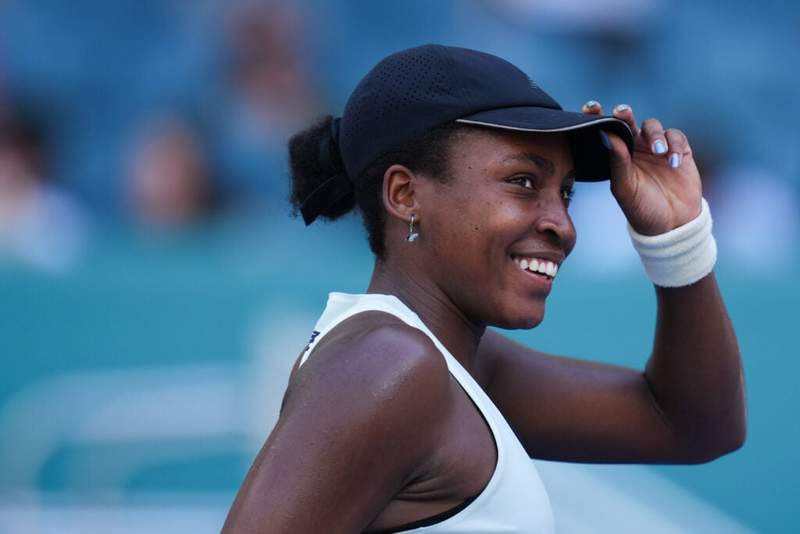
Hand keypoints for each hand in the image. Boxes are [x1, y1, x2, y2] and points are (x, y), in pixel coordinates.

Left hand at [581, 101, 702, 234]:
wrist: (672, 224)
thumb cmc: (641, 208)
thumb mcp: (625, 188)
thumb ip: (617, 162)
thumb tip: (608, 135)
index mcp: (616, 155)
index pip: (605, 131)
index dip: (598, 116)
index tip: (590, 108)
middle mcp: (635, 147)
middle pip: (628, 121)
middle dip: (624, 114)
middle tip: (622, 113)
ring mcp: (657, 147)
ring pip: (653, 126)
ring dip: (655, 135)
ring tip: (658, 152)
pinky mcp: (680, 149)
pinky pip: (676, 136)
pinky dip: (675, 146)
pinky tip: (673, 163)